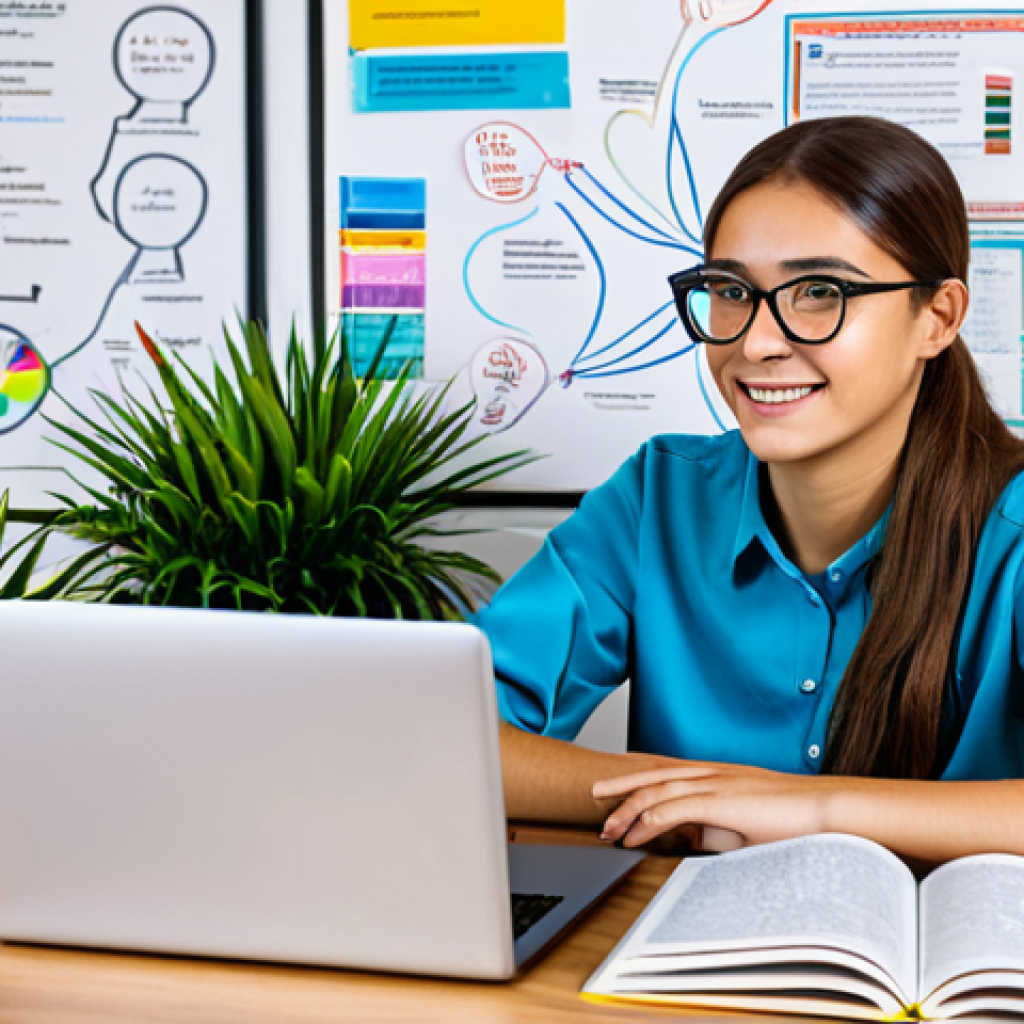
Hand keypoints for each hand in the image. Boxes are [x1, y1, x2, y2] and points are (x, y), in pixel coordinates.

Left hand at [592, 761, 832, 851]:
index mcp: (720, 774)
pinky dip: (647, 823)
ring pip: (656, 791)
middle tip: (594, 798)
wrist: (828, 810)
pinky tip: (634, 837)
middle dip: (620, 786)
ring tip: (608, 828)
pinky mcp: (720, 801)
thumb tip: (698, 838)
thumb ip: (720, 826)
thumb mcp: (749, 824)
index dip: (639, 778)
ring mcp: (715, 784)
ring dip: (627, 810)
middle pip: (653, 775)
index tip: (618, 789)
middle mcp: (713, 773)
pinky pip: (672, 810)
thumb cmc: (797, 820)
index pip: (668, 771)